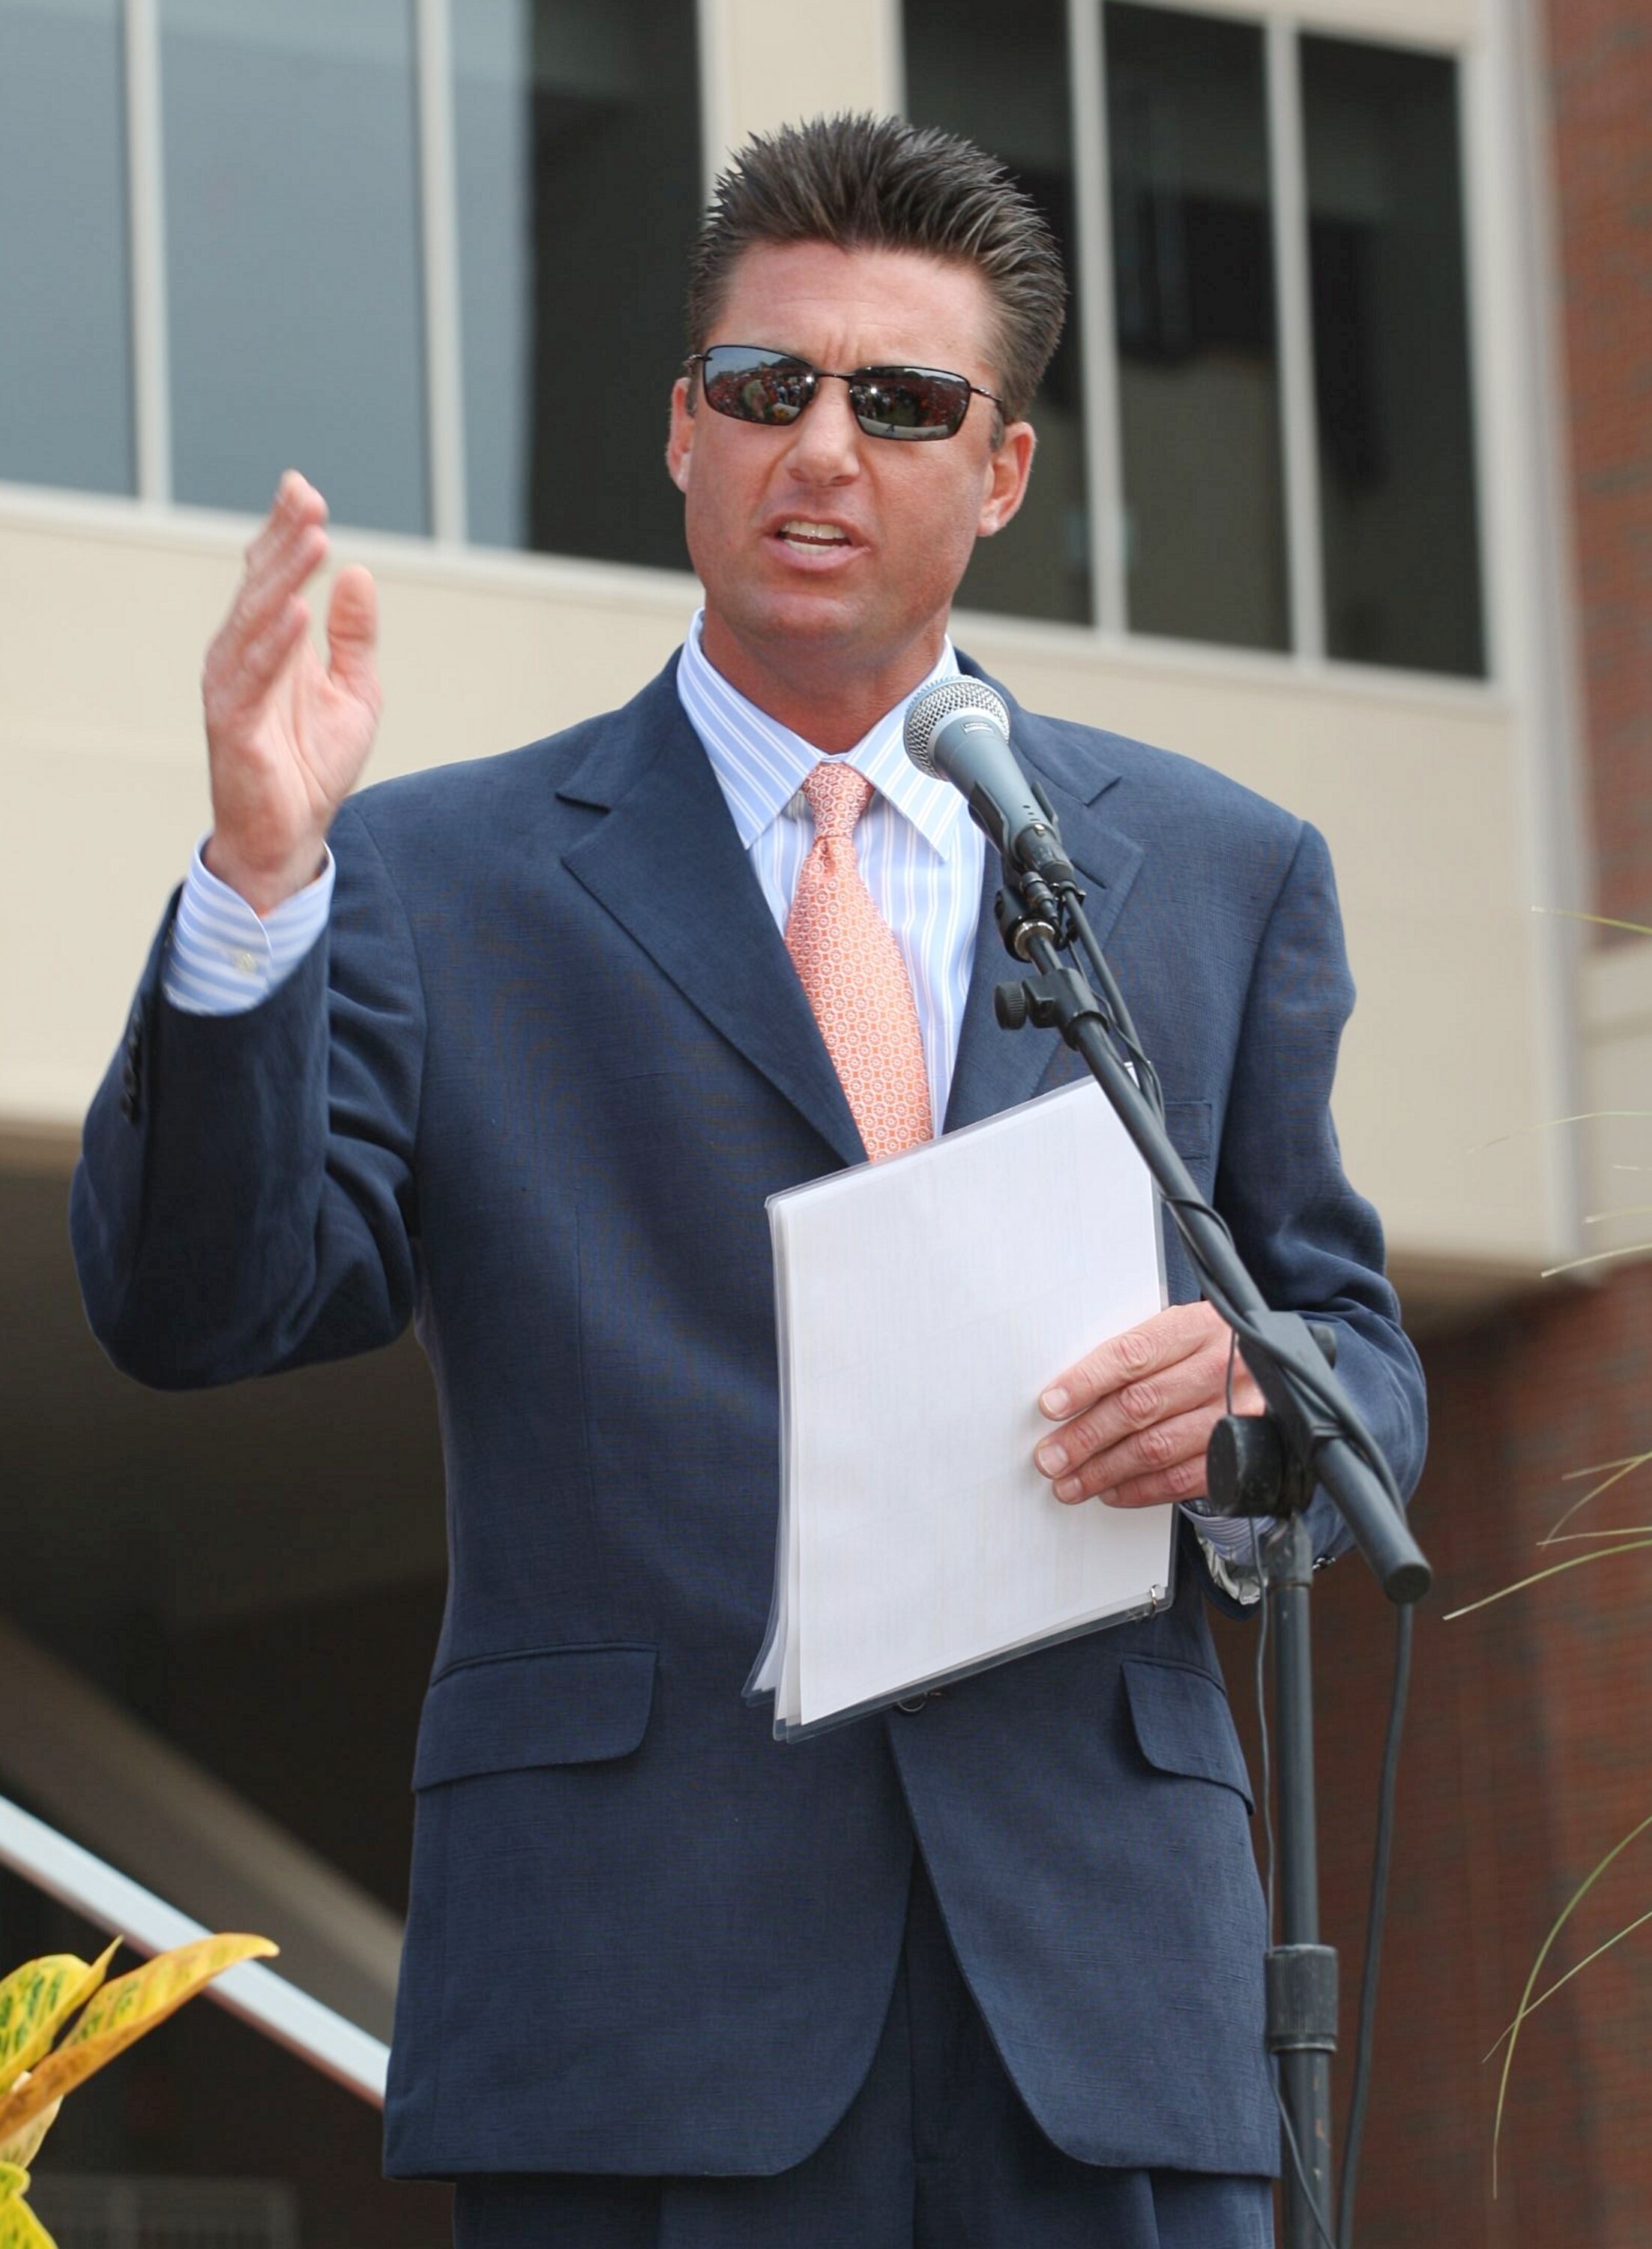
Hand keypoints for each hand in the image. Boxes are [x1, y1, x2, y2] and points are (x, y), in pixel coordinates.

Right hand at [200, 470, 381, 913]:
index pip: (272, 576)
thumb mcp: (353, 691)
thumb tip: (358, 574)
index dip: (285, 533)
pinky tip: (297, 611)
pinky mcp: (233, 725)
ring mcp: (232, 688)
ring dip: (283, 579)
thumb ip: (354, 636)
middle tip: (310, 499)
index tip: (305, 490)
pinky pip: (253, 678)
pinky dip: (274, 645)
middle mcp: (241, 657)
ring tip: (314, 540)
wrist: (290, 836)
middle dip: (285, 539)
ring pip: (255, 621)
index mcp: (268, 645)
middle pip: (260, 586)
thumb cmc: (313, 765)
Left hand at [1034, 1302, 1263, 1507]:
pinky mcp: (1242, 1454)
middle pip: (1140, 1405)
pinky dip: (1140, 1490)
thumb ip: (1134, 1354)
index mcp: (1197, 1327)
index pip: (1132, 1354)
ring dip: (1105, 1470)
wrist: (1275, 1369)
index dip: (1086, 1381)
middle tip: (1051, 1456)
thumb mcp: (1181, 1331)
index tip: (1052, 1404)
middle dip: (1086, 1436)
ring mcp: (1234, 1413)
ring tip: (1071, 1480)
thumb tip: (1069, 1393)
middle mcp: (1220, 1368)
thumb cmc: (1212, 1349)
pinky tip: (1112, 1490)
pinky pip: (1182, 1479)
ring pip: (1156, 1447)